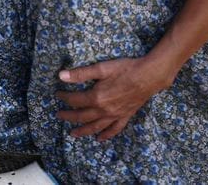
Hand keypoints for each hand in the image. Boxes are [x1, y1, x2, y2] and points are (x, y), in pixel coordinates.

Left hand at [55, 56, 173, 140]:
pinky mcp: (125, 116)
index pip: (75, 100)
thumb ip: (81, 74)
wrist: (149, 76)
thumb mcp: (101, 68)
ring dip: (83, 131)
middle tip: (59, 115)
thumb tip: (60, 76)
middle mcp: (104, 110)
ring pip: (96, 126)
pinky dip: (106, 135)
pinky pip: (114, 129)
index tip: (58, 95)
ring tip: (73, 134)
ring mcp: (115, 115)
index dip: (64, 97)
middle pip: (82, 116)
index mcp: (97, 97)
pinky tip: (100, 138)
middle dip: (69, 116)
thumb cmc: (125, 69)